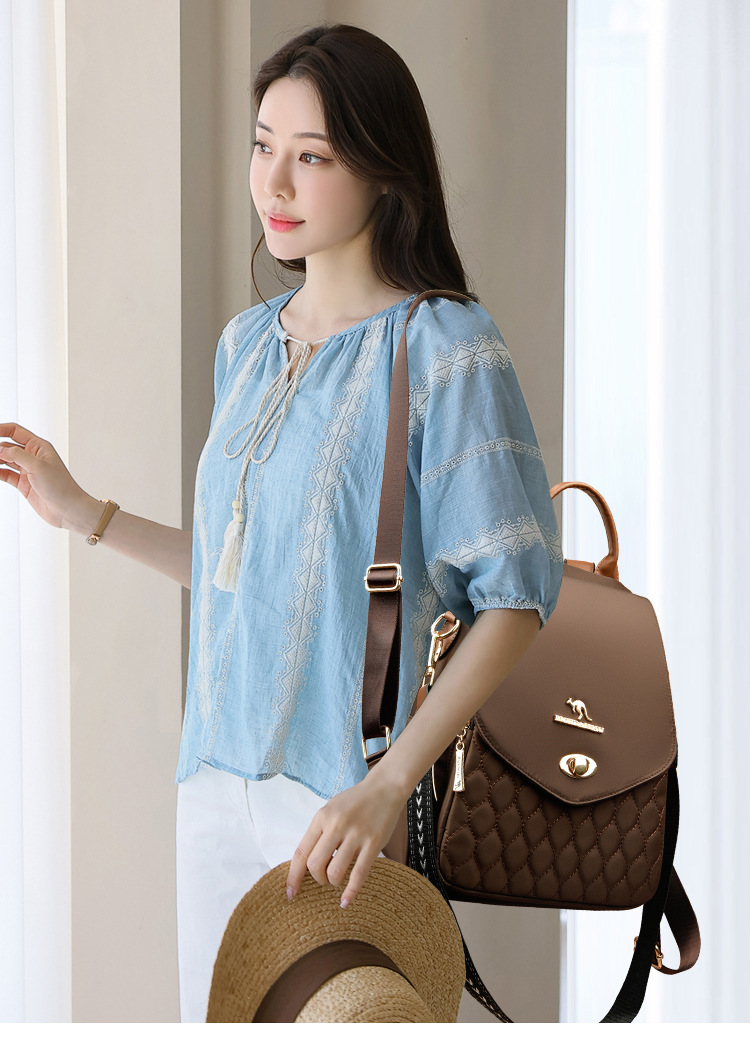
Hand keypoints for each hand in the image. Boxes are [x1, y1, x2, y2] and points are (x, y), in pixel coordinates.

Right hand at [0, 422, 96, 533]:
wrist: (67, 509)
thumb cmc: (61, 486)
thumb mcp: (37, 466)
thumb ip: (17, 455)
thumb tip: (0, 449)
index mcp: (39, 446)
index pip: (15, 431)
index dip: (0, 429)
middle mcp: (32, 456)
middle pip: (7, 446)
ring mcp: (27, 470)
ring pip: (5, 460)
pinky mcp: (23, 483)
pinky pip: (6, 474)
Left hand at [286, 771, 407, 907]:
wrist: (385, 788)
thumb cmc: (355, 802)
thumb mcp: (331, 809)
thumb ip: (319, 832)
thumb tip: (307, 863)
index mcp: (322, 817)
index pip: (301, 852)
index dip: (293, 876)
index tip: (290, 893)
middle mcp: (336, 825)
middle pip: (315, 865)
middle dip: (317, 879)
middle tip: (323, 879)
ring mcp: (356, 834)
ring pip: (335, 872)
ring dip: (332, 882)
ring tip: (337, 880)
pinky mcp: (374, 843)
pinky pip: (359, 873)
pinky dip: (350, 891)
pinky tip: (345, 900)